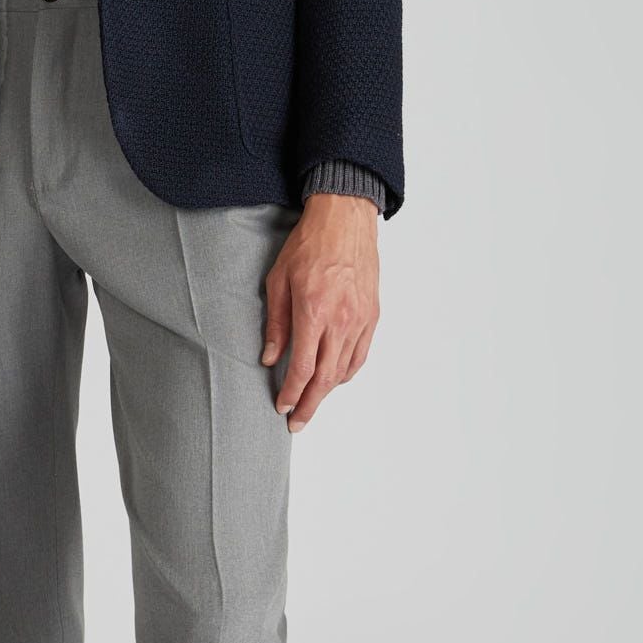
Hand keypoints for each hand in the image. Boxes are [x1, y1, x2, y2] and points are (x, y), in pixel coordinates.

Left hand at [260, 193, 379, 429]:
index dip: (291, 392)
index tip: (281, 406)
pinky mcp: (372, 314)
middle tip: (297, 422)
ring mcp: (360, 318)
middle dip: (310, 404)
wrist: (345, 219)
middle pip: (326, 377)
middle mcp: (340, 319)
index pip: (303, 366)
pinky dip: (347, 373)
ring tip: (312, 404)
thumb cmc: (309, 244)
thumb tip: (270, 358)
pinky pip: (360, 354)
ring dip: (328, 392)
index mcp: (313, 310)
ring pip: (345, 370)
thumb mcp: (278, 279)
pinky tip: (335, 379)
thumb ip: (275, 323)